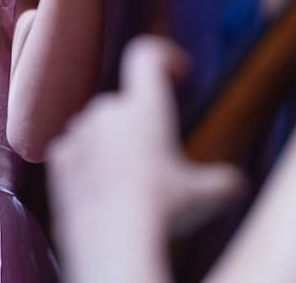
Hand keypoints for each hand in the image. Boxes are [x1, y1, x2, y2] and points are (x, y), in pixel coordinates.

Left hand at [46, 36, 245, 278]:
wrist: (111, 241)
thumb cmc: (163, 211)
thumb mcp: (207, 198)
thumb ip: (225, 183)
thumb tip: (236, 184)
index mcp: (145, 106)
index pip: (146, 54)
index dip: (163, 56)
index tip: (176, 73)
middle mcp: (108, 110)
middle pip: (125, 104)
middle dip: (140, 127)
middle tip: (158, 164)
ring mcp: (79, 133)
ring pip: (98, 130)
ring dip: (112, 147)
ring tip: (130, 186)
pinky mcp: (59, 158)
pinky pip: (76, 152)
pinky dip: (88, 166)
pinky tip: (103, 194)